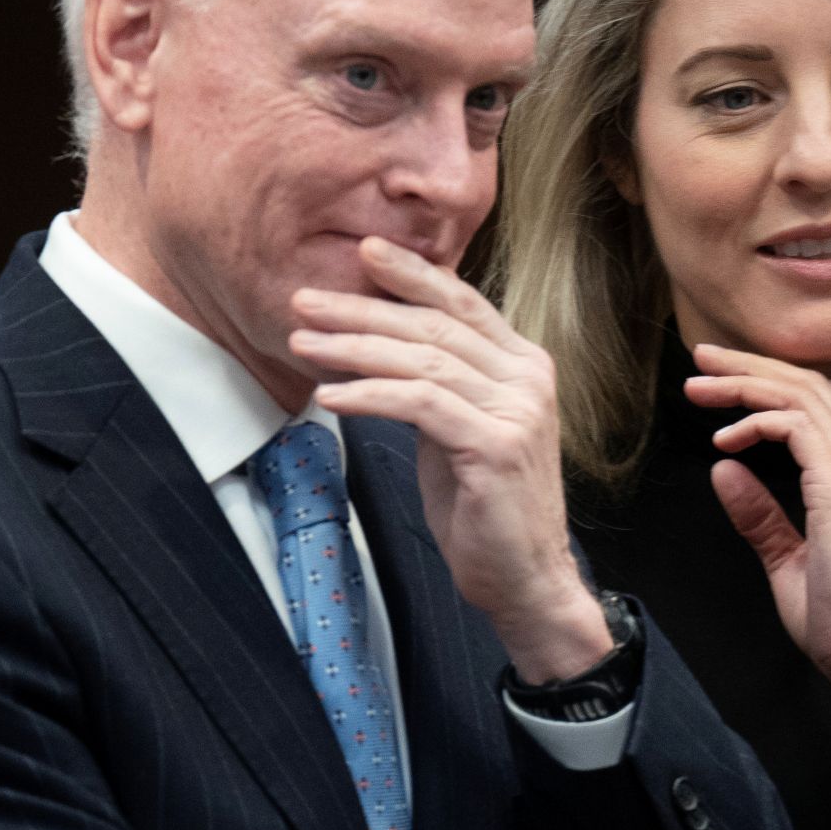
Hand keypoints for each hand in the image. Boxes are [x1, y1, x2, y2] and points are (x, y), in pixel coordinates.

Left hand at [289, 237, 609, 681]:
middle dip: (363, 307)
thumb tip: (378, 349)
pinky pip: (420, 404)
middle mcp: (527, 377)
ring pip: (423, 360)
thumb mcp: (460, 431)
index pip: (463, 303)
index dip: (413, 274)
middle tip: (306, 299)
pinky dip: (370, 395)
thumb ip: (437, 386)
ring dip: (354, 348)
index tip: (362, 251)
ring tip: (303, 343)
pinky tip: (330, 396)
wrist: (527, 578)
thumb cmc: (487, 509)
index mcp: (524, 365)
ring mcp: (517, 409)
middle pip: (434, 325)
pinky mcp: (495, 445)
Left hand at [682, 343, 830, 691]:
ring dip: (745, 382)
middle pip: (808, 384)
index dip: (770, 382)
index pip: (819, 401)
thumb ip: (759, 514)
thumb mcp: (787, 559)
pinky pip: (796, 425)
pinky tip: (725, 439)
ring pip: (800, 395)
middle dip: (751, 365)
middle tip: (701, 358)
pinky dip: (756, 420)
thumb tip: (725, 470)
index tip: (720, 382)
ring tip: (699, 384)